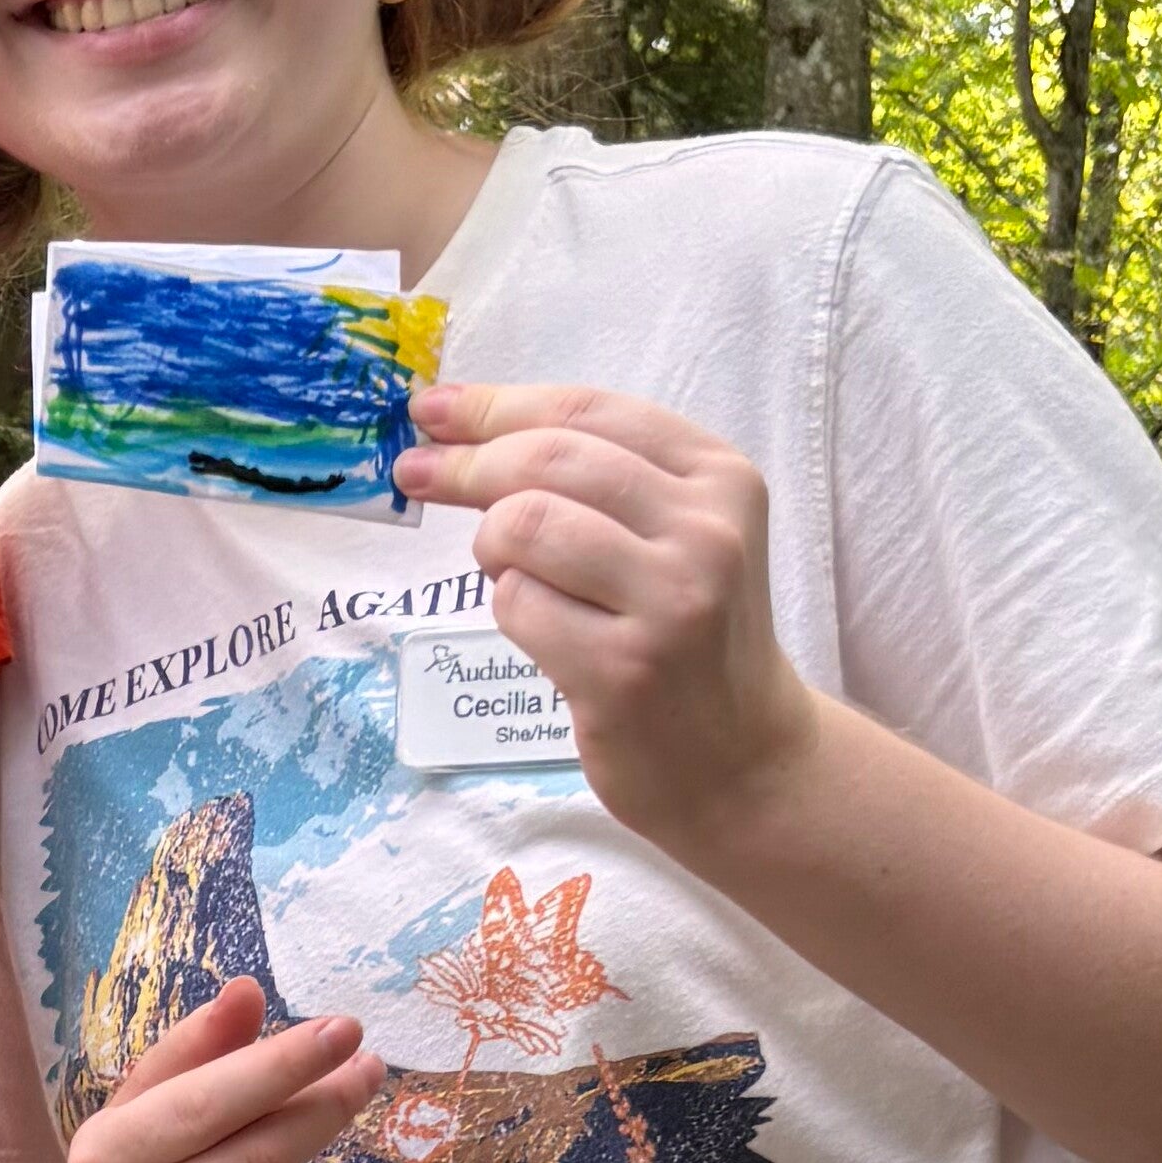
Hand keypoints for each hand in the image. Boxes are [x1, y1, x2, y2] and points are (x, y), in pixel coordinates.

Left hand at [397, 379, 818, 856]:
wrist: (743, 757)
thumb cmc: (690, 634)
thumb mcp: (675, 533)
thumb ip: (595, 476)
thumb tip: (455, 428)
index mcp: (719, 478)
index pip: (587, 411)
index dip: (495, 405)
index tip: (430, 409)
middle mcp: (705, 532)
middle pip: (547, 460)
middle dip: (465, 463)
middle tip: (418, 476)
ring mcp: (669, 604)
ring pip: (525, 526)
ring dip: (492, 545)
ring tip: (510, 572)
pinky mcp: (624, 673)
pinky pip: (517, 606)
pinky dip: (508, 609)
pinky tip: (543, 628)